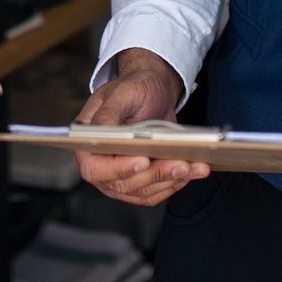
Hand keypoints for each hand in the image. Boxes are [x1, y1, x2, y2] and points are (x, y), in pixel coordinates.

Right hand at [73, 48, 209, 206]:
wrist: (152, 93)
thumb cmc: (133, 89)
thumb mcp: (122, 93)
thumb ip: (109, 112)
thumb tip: (101, 130)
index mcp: (87, 144)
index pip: (95, 168)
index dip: (118, 169)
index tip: (143, 160)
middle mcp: (100, 165)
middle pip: (124, 183)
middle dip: (155, 174)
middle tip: (181, 163)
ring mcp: (119, 177)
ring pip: (143, 191)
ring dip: (170, 180)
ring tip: (194, 167)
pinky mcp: (139, 182)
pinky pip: (155, 192)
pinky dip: (174, 184)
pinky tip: (191, 171)